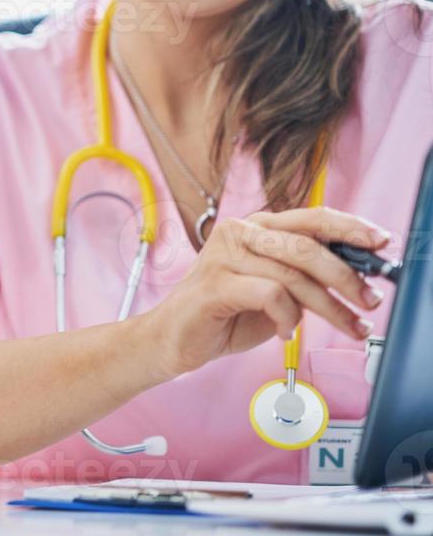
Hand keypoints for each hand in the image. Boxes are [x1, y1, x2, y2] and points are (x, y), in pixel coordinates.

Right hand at [143, 206, 391, 380]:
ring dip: (329, 306)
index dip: (349, 228)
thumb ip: (306, 277)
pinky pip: (270, 295)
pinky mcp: (214, 284)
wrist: (174, 337)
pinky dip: (288, 316)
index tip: (380, 242)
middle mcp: (239, 233)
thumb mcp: (277, 290)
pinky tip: (288, 330)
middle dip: (347, 276)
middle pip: (307, 246)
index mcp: (257, 228)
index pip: (311, 218)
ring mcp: (223, 256)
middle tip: (369, 300)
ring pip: (293, 275)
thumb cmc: (227, 313)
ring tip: (347, 326)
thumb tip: (358, 277)